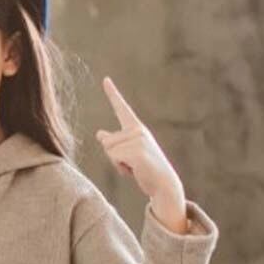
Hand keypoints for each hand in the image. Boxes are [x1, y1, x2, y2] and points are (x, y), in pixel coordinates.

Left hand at [94, 76, 186, 230]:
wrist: (163, 184)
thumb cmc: (145, 170)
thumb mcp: (129, 154)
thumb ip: (115, 142)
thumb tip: (100, 134)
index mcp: (136, 128)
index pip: (122, 109)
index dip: (113, 94)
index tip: (105, 79)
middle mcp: (138, 130)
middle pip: (106, 142)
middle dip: (113, 157)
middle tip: (131, 164)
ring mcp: (138, 140)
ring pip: (109, 150)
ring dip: (117, 164)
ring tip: (134, 167)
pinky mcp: (137, 152)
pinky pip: (114, 158)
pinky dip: (120, 168)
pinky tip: (134, 171)